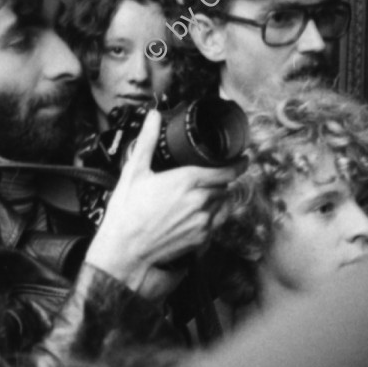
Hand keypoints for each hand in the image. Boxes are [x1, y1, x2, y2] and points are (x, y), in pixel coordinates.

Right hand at [86, 109, 234, 294]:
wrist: (124, 251)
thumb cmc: (126, 213)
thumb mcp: (134, 171)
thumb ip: (147, 141)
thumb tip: (153, 116)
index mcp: (186, 180)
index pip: (225, 170)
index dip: (237, 164)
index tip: (243, 160)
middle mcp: (200, 201)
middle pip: (223, 187)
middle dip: (217, 183)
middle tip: (202, 182)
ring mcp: (203, 222)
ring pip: (221, 206)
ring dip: (215, 200)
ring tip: (196, 200)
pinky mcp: (201, 240)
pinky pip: (215, 224)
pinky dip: (210, 218)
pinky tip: (192, 217)